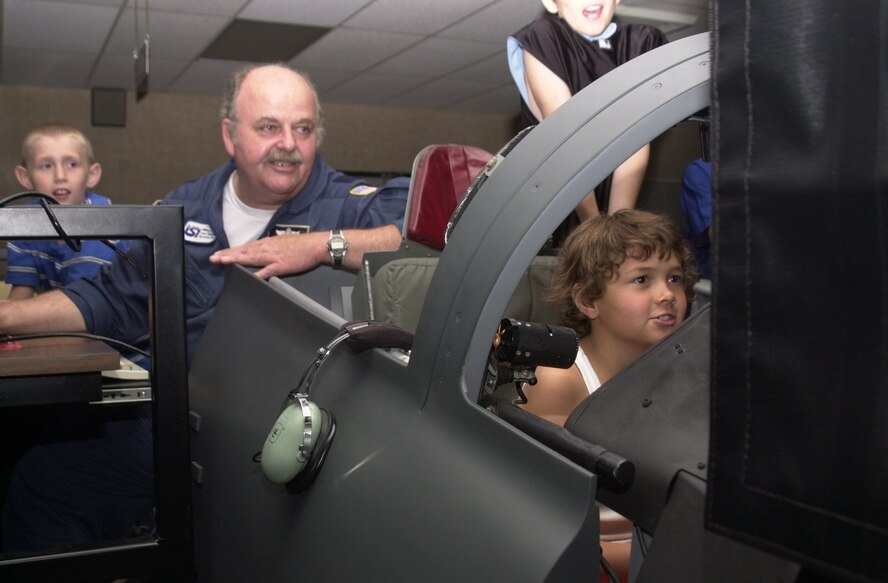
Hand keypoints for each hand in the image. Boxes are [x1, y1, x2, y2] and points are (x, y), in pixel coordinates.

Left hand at [209, 233, 327, 279]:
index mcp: (267, 243)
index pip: (245, 247)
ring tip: (222, 261)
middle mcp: (267, 248)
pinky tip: (249, 277)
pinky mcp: (281, 265)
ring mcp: (273, 257)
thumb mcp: (282, 242)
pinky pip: (267, 271)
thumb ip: (270, 247)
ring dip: (235, 260)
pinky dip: (257, 274)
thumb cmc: (302, 245)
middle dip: (227, 255)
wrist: (316, 245)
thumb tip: (260, 251)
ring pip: (250, 258)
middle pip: (243, 252)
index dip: (231, 251)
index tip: (219, 254)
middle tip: (213, 258)